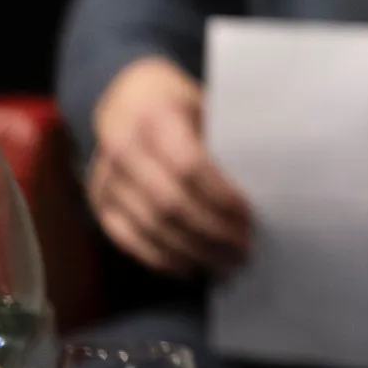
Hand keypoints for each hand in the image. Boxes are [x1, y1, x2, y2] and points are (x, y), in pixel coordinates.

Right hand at [87, 57, 251, 276]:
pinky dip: (162, 259)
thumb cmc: (182, 104)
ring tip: (226, 264)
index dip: (221, 197)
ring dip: (192, 252)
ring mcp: (105, 179)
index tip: (251, 217)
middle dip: (211, 233)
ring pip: (150, 227)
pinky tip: (192, 268)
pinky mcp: (99, 203)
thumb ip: (227, 138)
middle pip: (170, 204)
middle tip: (244, 251)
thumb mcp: (206, 104)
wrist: (129, 100)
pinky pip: (128, 240)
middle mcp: (123, 149)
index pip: (190, 166)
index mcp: (155, 117)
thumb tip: (269, 181)